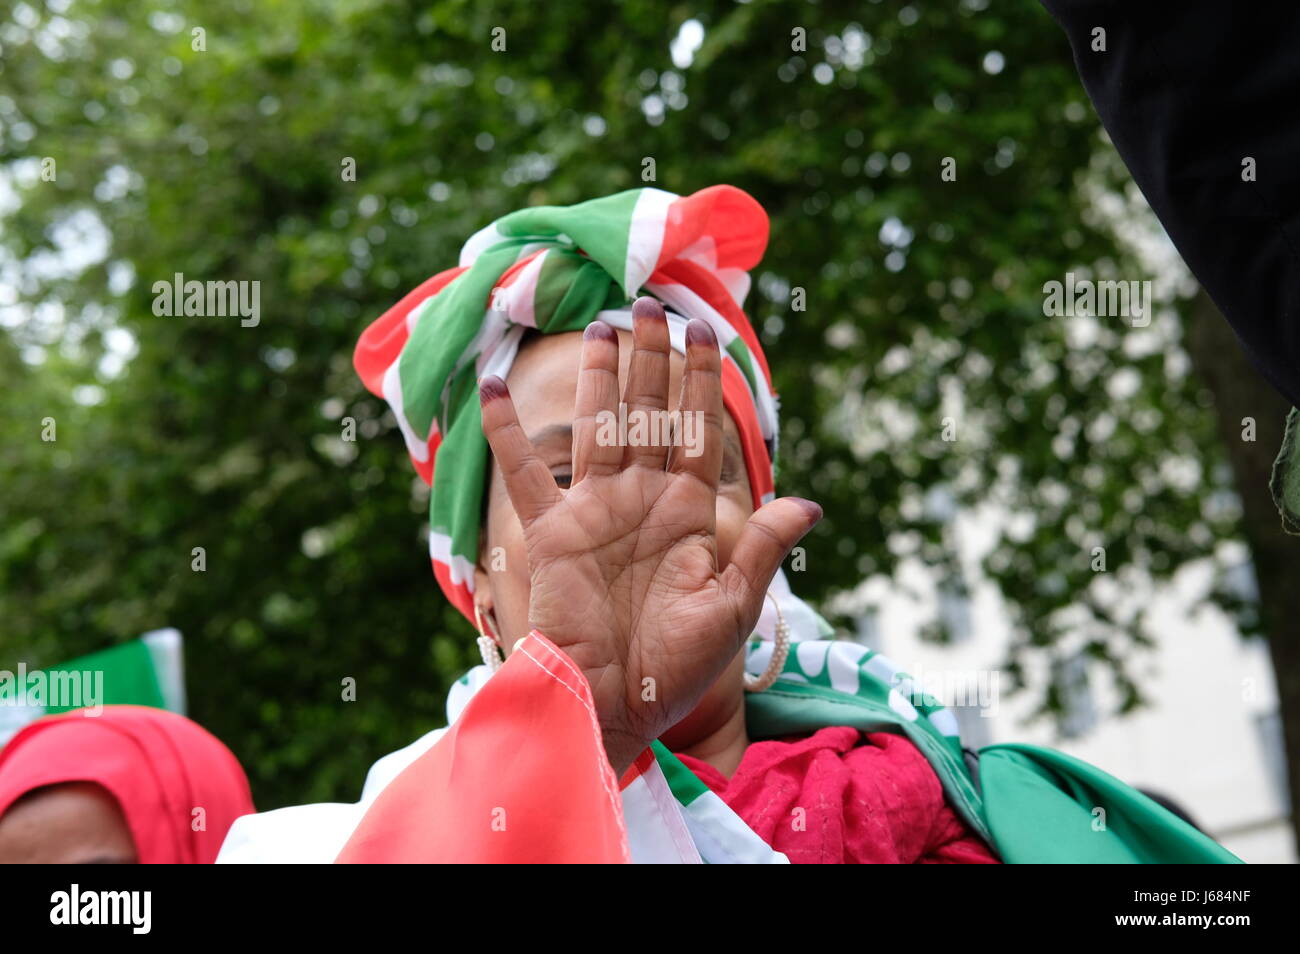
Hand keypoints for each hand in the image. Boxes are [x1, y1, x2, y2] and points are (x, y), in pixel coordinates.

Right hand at [478, 297, 820, 775]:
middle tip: (650, 306)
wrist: (616, 705)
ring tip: (603, 325)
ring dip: (601, 376)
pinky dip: (505, 432)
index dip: (701, 381)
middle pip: (651, 414)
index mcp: (690, 514)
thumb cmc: (678, 667)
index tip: (703, 332)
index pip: (698, 431)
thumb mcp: (734, 605)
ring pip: (600, 426)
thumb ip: (764, 546)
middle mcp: (643, 500)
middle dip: (653, 361)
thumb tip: (812, 503)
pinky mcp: (552, 531)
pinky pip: (525, 473)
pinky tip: (491, 385)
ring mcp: (596, 511)